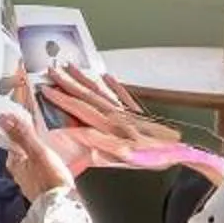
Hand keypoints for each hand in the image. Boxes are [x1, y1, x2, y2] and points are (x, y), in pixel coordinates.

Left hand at [0, 76, 78, 202]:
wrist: (65, 206)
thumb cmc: (51, 181)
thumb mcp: (37, 152)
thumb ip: (21, 134)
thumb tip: (3, 118)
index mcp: (14, 161)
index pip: (12, 137)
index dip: (20, 125)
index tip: (29, 115)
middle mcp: (20, 171)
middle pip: (24, 146)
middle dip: (33, 136)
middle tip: (44, 125)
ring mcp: (31, 178)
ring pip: (34, 156)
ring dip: (42, 148)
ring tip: (54, 139)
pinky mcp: (43, 184)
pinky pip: (43, 166)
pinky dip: (48, 159)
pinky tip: (58, 157)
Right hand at [41, 63, 184, 156]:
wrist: (177, 149)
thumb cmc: (151, 156)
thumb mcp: (123, 155)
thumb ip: (100, 143)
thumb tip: (80, 132)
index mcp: (109, 124)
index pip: (80, 108)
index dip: (62, 99)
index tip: (46, 90)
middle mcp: (115, 113)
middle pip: (87, 94)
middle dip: (68, 82)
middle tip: (52, 70)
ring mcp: (126, 109)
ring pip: (100, 90)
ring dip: (84, 78)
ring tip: (70, 66)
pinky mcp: (137, 111)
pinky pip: (121, 93)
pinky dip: (112, 83)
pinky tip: (105, 75)